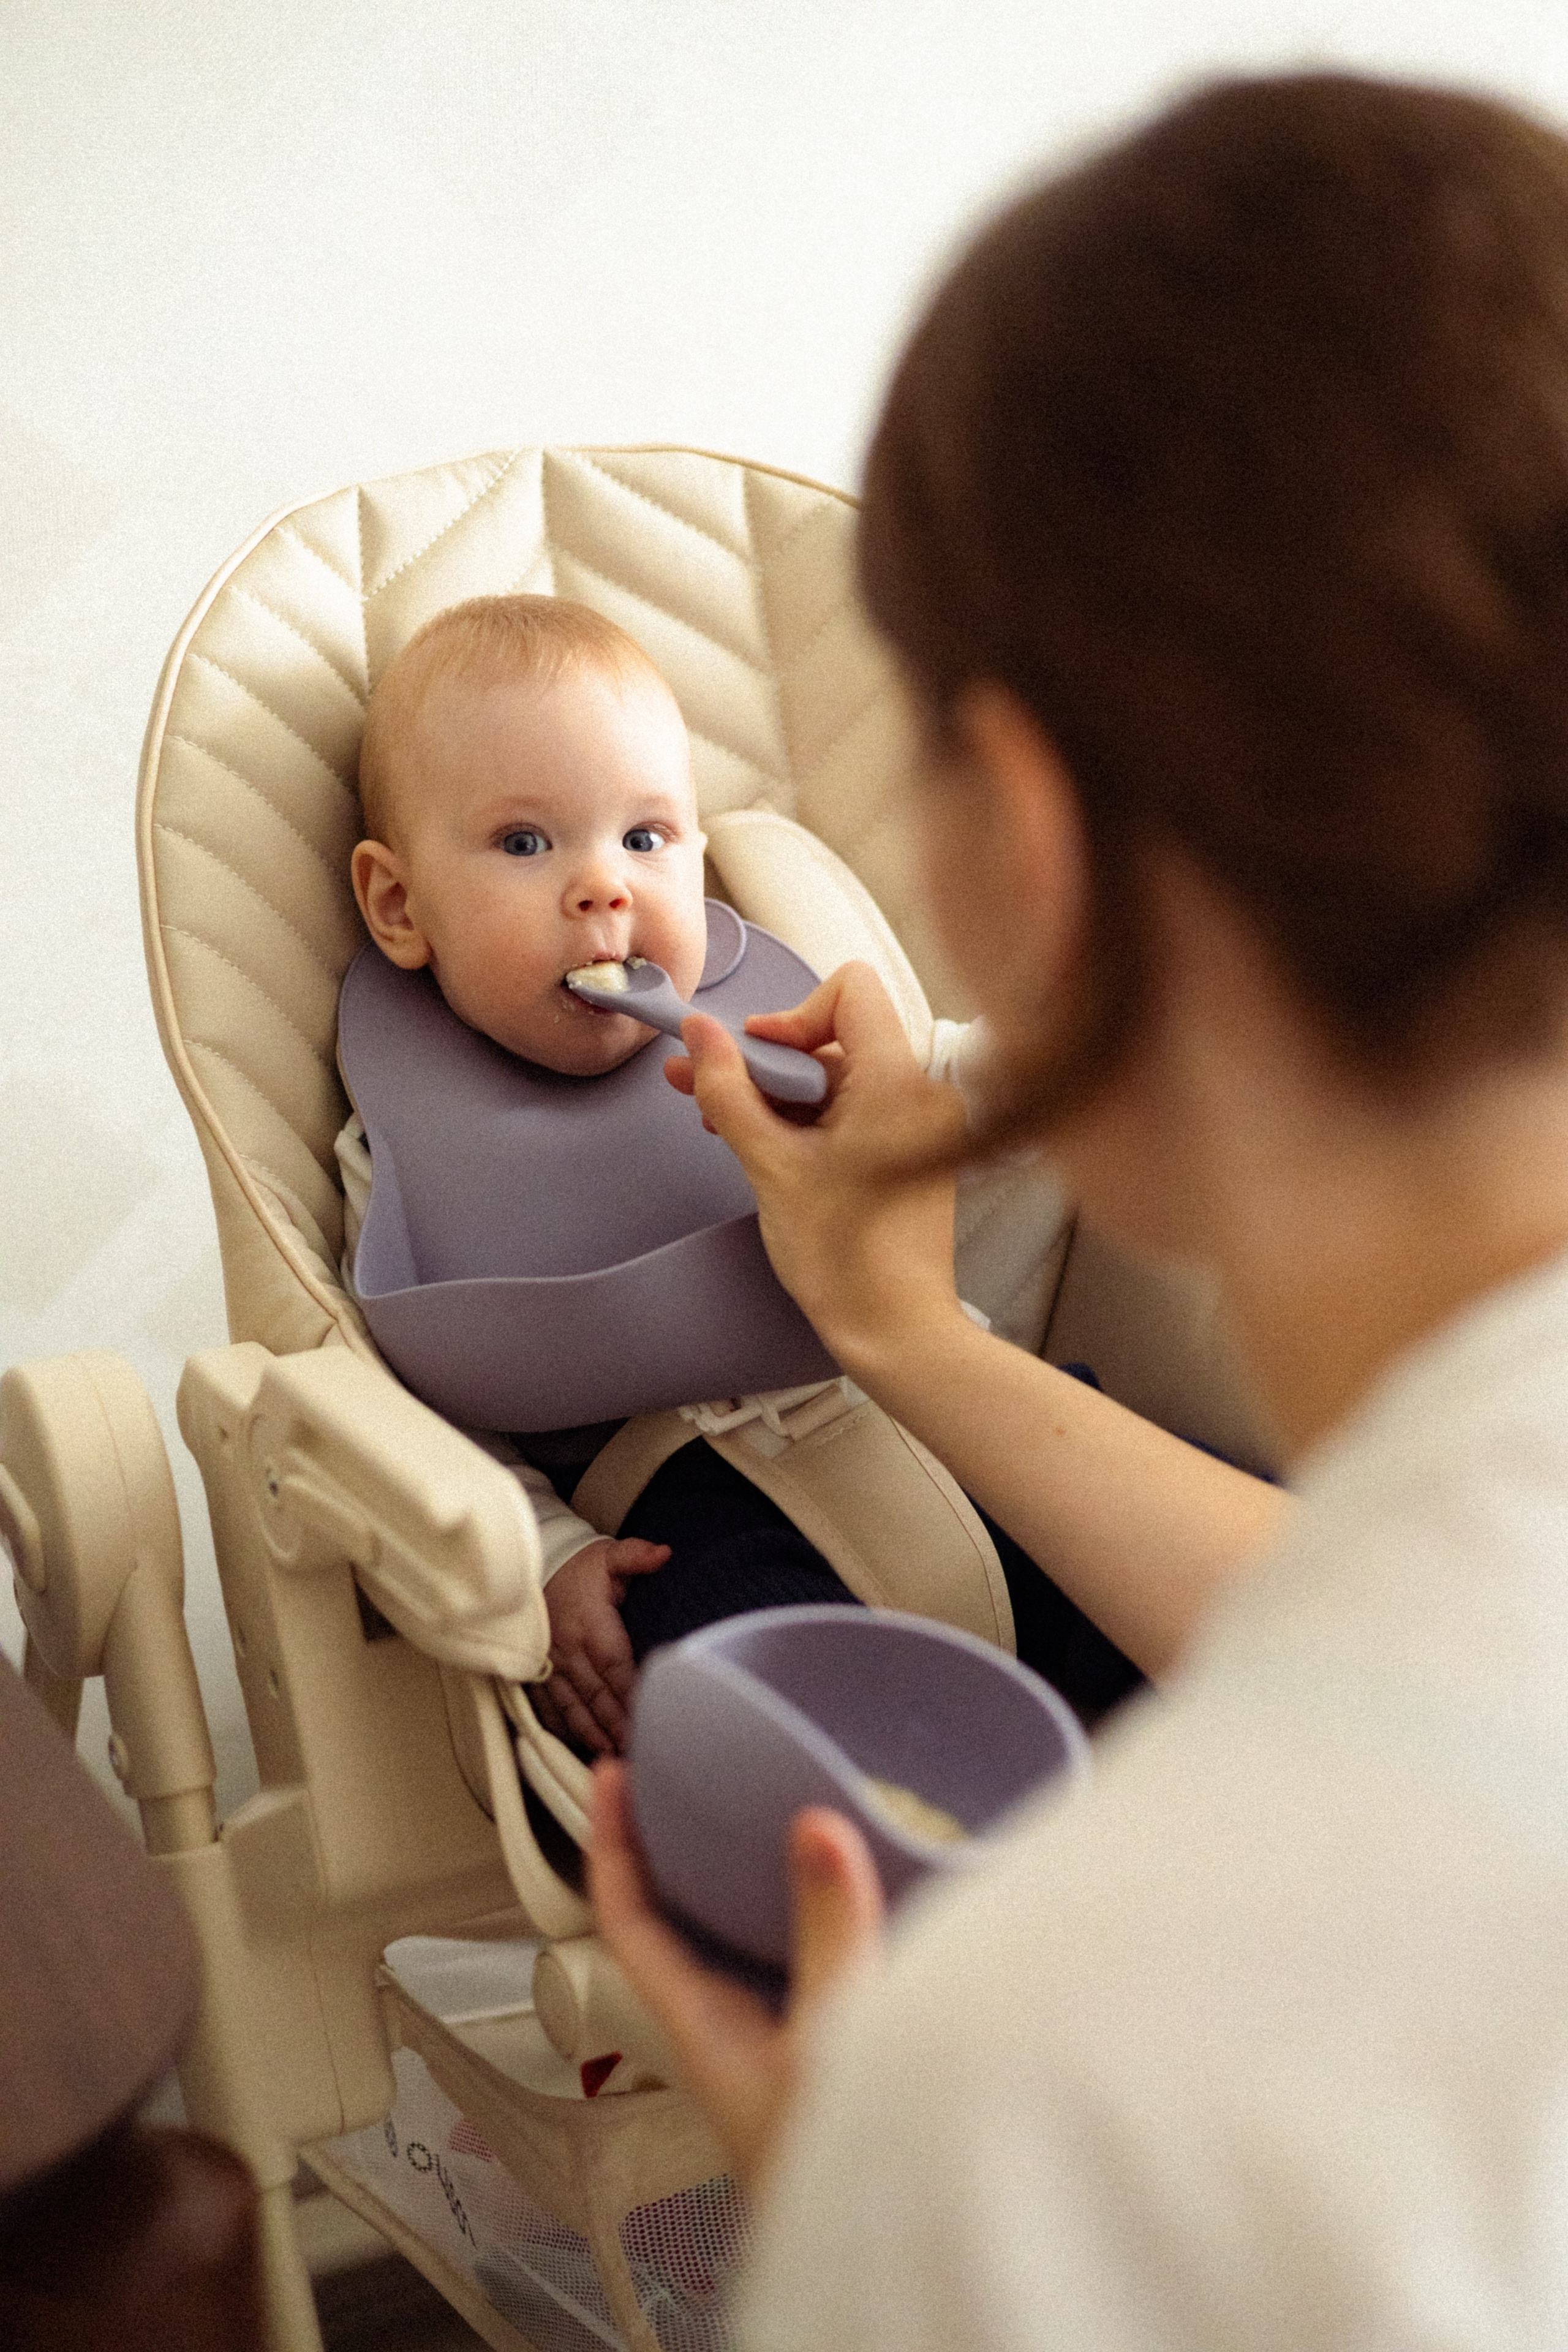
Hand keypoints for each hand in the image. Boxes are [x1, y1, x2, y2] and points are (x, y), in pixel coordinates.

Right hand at [532, 1537, 669, 1756]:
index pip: (614, 1663)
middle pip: (594, 1692)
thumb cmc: (579, 1568)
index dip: (629, 1690)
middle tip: (634, 1748)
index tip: (647, 1712)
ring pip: (570, 1705)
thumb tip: (664, 1553)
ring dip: (590, 1732)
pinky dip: (561, 1727)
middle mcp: (567, 1647)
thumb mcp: (608, 1555)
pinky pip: (546, 1704)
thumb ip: (636, 1555)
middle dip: (614, 1723)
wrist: (536, 1568)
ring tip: (610, 1753)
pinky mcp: (536, 1670)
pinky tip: (576, 1743)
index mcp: (589, 1622)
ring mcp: (549, 1662)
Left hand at [589, 1761, 884, 2187]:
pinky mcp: (814, 2048)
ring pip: (733, 1939)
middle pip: (676, 1918)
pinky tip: (846, 1886)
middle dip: (677, 1842)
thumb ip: (827, 1935)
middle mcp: (724, 2027)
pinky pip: (791, 1958)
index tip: (611, 1777)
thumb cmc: (832, 2173)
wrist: (875, 2250)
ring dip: (739, 1875)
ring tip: (759, 1805)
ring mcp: (768, 2039)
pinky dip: (804, 1910)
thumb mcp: (830, 2040)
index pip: (628, 1919)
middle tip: (686, 1772)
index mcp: (700, 2024)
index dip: (611, 1843)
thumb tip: (814, 1831)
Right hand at [664, 962, 968, 1372]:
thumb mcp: (770, 1167)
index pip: (850, 990)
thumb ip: (730, 1091)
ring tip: (721, 1121)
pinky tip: (756, 1142)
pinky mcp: (904, 1151)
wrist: (895, 1330)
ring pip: (835, 1077)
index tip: (752, 1056)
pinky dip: (803, 1120)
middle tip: (708, 1084)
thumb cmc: (848, 1261)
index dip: (791, 1013)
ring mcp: (914, 1124)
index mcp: (896, 1083)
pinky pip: (850, 1111)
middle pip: (834, 1035)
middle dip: (767, 1061)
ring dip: (776, 1094)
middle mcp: (917, 1093)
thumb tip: (700, 1033)